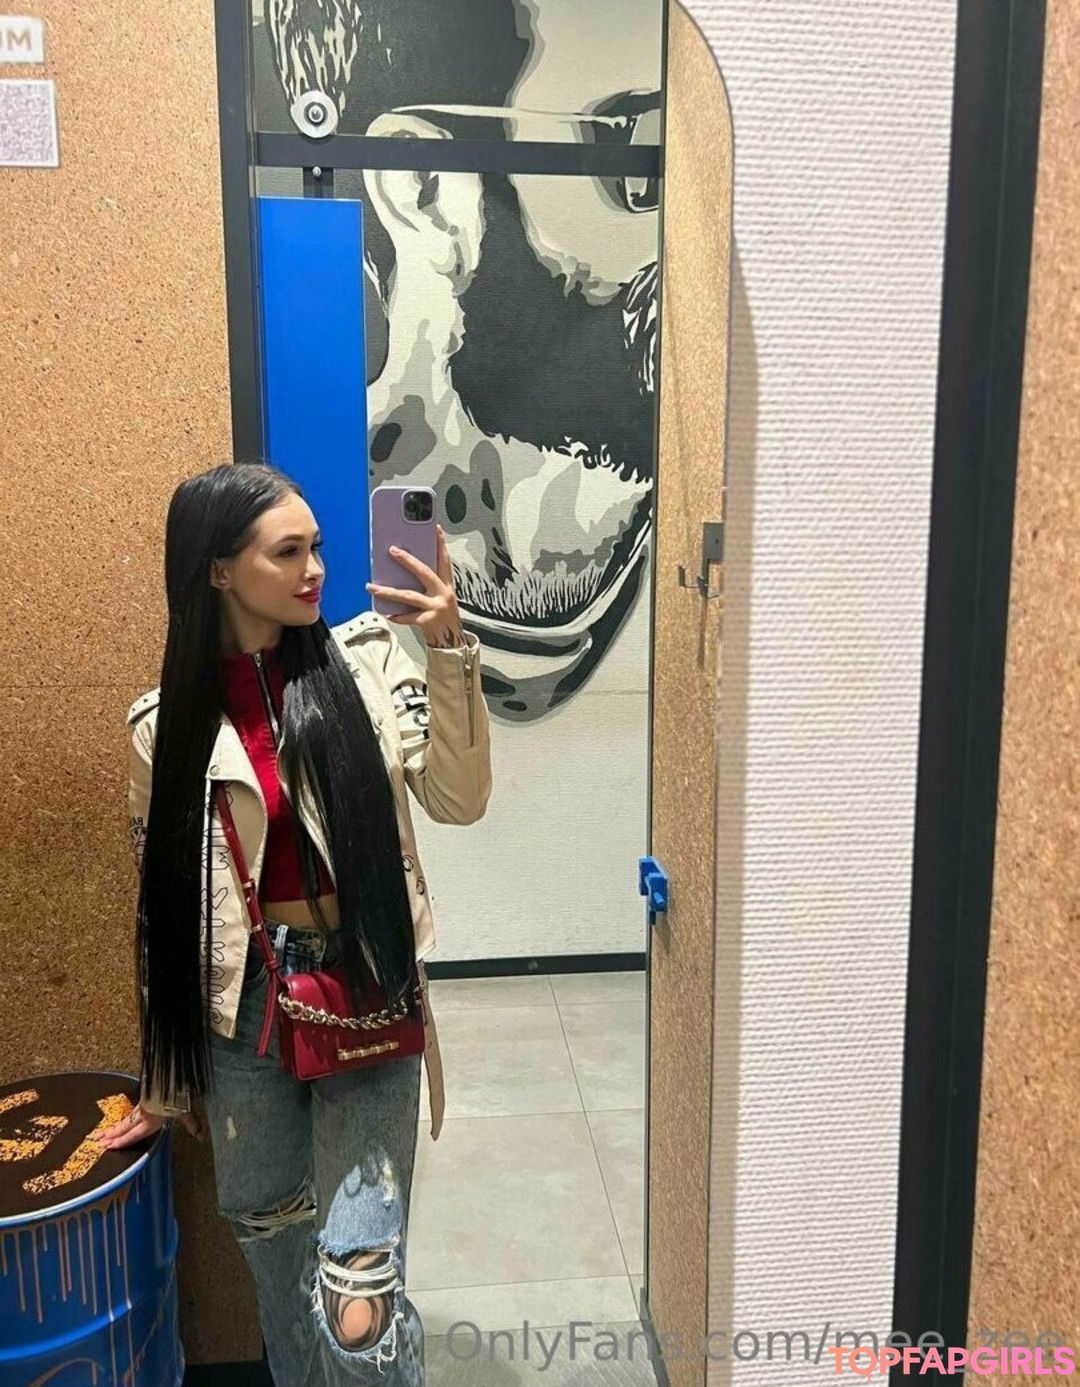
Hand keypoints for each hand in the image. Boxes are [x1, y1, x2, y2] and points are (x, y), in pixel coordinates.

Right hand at [96, 1102, 203, 1150]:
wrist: (169, 1075)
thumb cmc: (176, 1094)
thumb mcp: (185, 1111)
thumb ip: (191, 1125)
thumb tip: (200, 1138)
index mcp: (151, 1119)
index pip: (132, 1134)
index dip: (121, 1141)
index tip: (108, 1147)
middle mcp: (143, 1114)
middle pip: (124, 1126)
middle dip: (111, 1135)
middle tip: (97, 1141)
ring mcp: (142, 1105)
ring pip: (124, 1119)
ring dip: (112, 1128)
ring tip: (100, 1134)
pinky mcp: (144, 1097)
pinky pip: (130, 1112)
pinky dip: (122, 1119)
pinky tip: (120, 1121)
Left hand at [365, 524, 466, 648]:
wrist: (451, 642)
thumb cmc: (442, 617)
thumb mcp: (439, 597)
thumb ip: (426, 586)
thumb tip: (402, 573)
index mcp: (447, 586)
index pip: (444, 561)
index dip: (441, 544)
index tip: (435, 529)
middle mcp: (443, 594)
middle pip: (425, 573)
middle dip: (408, 560)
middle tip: (393, 550)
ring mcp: (437, 608)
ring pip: (409, 596)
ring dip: (388, 591)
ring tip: (372, 587)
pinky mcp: (429, 621)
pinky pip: (408, 617)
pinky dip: (396, 616)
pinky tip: (386, 614)